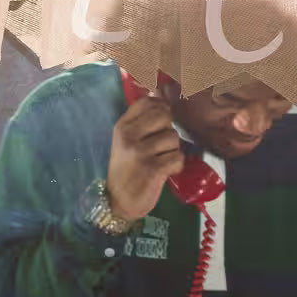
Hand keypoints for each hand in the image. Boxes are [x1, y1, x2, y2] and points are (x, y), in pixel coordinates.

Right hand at [107, 92, 184, 222]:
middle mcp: (129, 136)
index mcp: (122, 126)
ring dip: (172, 152)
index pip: (148, 102)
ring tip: (160, 162)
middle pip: (165, 116)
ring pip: (174, 139)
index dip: (161, 109)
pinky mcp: (152, 169)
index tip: (160, 124)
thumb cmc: (126, 170)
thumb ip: (142, 120)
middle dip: (168, 131)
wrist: (119, 202)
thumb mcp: (126, 141)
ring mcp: (140, 152)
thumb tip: (161, 93)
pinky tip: (166, 172)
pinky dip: (176, 166)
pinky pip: (178, 158)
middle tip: (161, 147)